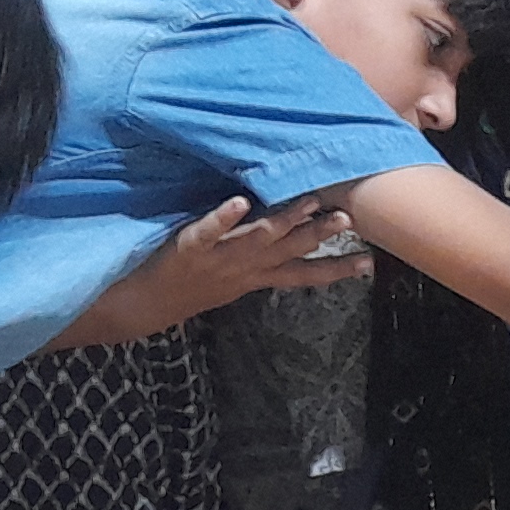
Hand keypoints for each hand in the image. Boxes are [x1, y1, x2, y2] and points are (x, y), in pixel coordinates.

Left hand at [49, 196, 362, 349]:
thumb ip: (253, 259)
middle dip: (320, 235)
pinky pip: (209, 231)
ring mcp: (217, 260)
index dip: (336, 271)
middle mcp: (242, 271)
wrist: (138, 308)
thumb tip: (279, 236)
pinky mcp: (188, 249)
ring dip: (285, 221)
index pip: (303, 275)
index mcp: (253, 279)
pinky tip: (240, 202)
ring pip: (258, 239)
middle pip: (289, 252)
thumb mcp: (226, 281)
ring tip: (310, 201)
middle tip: (351, 219)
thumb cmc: (182, 289)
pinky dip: (224, 218)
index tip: (370, 264)